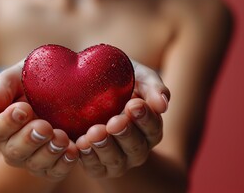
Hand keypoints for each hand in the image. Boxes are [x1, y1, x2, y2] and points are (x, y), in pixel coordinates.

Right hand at [0, 61, 78, 181]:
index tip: (23, 109)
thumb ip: (2, 88)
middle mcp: (12, 147)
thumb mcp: (16, 78)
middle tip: (44, 126)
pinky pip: (56, 171)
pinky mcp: (53, 166)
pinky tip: (73, 151)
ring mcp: (32, 159)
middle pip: (15, 151)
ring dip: (49, 152)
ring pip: (36, 164)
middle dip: (30, 139)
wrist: (59, 86)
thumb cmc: (31, 82)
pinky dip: (64, 163)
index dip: (9, 121)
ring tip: (61, 138)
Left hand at [75, 61, 169, 177]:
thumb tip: (163, 105)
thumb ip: (153, 87)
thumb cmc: (121, 81)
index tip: (133, 105)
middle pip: (136, 147)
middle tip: (113, 122)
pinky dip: (87, 156)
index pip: (153, 127)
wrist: (89, 87)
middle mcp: (138, 148)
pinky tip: (80, 143)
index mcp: (151, 129)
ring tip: (94, 133)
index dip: (145, 118)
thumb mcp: (138, 77)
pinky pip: (94, 167)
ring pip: (115, 160)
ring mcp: (118, 160)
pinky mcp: (97, 167)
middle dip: (125, 134)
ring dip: (105, 147)